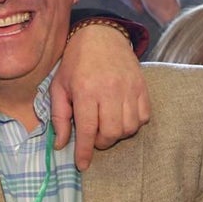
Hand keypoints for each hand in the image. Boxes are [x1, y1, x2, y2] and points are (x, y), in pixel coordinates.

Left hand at [51, 24, 149, 169]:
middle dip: (101, 143)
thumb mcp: (58, 87)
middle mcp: (110, 90)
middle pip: (111, 133)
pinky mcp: (142, 87)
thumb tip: (60, 145)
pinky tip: (121, 117)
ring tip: (106, 125)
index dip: (84, 151)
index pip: (86, 129)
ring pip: (129, 128)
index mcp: (86, 90)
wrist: (101, 35)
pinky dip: (133, 124)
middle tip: (92, 137)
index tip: (82, 165)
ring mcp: (129, 89)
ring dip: (117, 134)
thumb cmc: (75, 63)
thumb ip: (59, 117)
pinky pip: (143, 117)